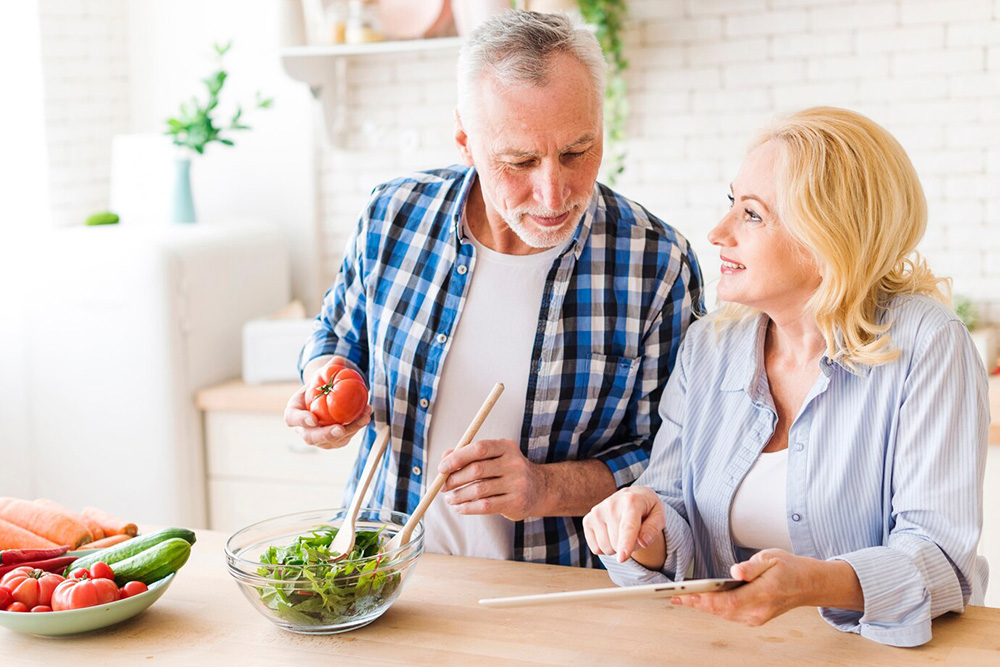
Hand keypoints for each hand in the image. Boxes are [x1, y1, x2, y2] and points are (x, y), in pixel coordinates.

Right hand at [284, 356, 372, 449]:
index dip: (301, 420)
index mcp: (294, 413)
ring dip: (350, 430)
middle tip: (340, 429)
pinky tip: (366, 416)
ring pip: (332, 440)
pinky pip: (345, 438)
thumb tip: (340, 360)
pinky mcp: (334, 441)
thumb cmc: (318, 386)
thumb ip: (328, 368)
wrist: (325, 398)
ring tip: (364, 416)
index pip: (293, 418)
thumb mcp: (320, 375)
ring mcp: (319, 438)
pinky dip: (357, 427)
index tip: (313, 419)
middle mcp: (304, 429)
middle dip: (326, 435)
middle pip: (311, 437)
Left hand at [439, 439, 542, 520]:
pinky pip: (485, 506)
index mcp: (506, 447)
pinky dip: (467, 508)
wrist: (539, 489)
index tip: (442, 468)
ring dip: (458, 496)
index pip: (479, 448)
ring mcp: (517, 483)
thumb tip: (444, 459)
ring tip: (450, 499)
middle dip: (454, 479)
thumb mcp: (493, 457)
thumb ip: (468, 454)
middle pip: (476, 469)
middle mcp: (514, 463)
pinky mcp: (516, 502)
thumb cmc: (507, 471)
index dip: (457, 457)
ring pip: (478, 490)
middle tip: (442, 486)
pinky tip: (460, 507)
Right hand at [582, 486, 665, 567]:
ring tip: (623, 532)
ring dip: (617, 547)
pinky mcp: (587, 520)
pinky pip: (596, 549)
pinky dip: (605, 548)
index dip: (625, 544)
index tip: (622, 558)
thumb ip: (653, 528)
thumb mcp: (658, 515)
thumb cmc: (647, 508)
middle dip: (629, 546)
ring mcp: (597, 512)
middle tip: (635, 534)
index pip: (627, 527)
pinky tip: (611, 534)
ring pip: (606, 548)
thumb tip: (643, 541)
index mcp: (631, 501)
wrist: (632, 495)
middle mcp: (611, 504)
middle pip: (617, 543)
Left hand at [669, 549, 821, 626]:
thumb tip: (735, 571)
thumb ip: (752, 566)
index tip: (685, 595)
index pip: (728, 601)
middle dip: (696, 603)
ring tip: (681, 598)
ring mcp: (757, 617)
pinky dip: (714, 608)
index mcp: (764, 593)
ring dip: (702, 607)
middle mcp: (759, 610)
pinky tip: (700, 600)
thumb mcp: (772, 557)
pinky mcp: (755, 618)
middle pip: (721, 611)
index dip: (704, 600)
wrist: (808, 585)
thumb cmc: (789, 568)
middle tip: (674, 596)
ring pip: (724, 614)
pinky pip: (730, 615)